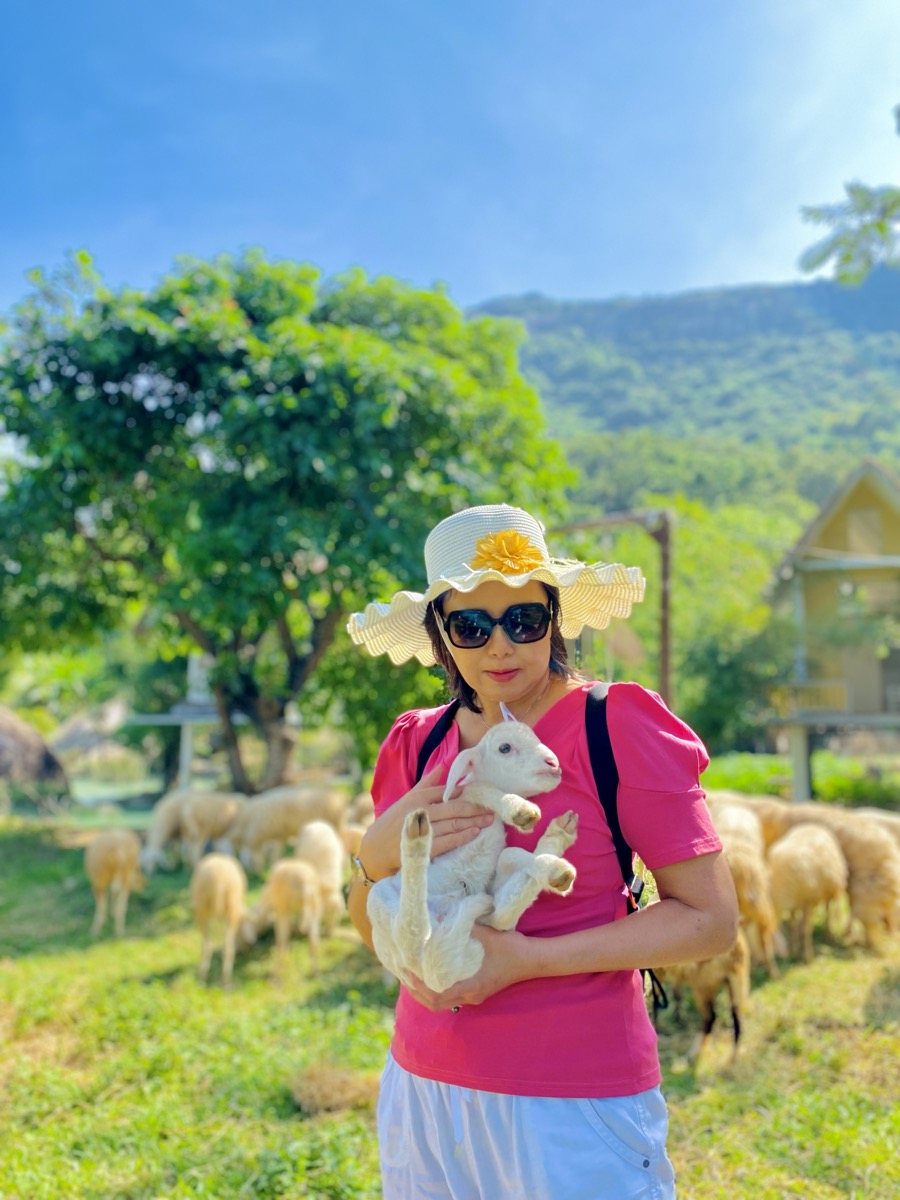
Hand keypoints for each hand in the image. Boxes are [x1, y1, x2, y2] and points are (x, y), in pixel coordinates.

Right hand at [359, 765, 492, 880]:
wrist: (375, 850)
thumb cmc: (394, 822)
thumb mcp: (408, 799)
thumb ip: (427, 783)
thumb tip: (443, 766)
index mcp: (418, 797)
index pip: (448, 792)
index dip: (468, 792)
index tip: (484, 792)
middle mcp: (421, 810)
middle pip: (455, 807)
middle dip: (476, 807)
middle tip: (492, 808)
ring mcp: (422, 829)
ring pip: (454, 823)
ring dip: (473, 821)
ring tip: (488, 820)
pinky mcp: (423, 847)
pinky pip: (448, 840)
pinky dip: (462, 836)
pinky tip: (474, 833)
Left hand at [403, 926, 533, 1010]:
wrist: (531, 959)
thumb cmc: (509, 947)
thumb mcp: (485, 933)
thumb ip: (462, 926)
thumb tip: (437, 915)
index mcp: (470, 986)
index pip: (435, 995)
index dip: (418, 985)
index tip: (405, 969)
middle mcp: (469, 996)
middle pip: (434, 1002)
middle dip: (416, 989)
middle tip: (403, 971)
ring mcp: (474, 996)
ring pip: (441, 1001)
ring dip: (425, 990)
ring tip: (412, 972)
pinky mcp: (477, 992)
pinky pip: (450, 996)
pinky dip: (437, 988)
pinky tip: (432, 973)